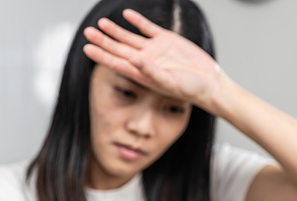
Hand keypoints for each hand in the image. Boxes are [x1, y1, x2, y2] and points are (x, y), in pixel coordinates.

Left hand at [83, 9, 224, 111]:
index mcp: (142, 73)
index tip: (87, 48)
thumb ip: (151, 72)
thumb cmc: (190, 89)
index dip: (101, 56)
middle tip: (88, 32)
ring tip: (101, 23)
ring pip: (130, 38)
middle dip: (102, 41)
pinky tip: (127, 15)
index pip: (116, 63)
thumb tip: (134, 60)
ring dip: (115, 31)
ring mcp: (155, 50)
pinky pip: (148, 28)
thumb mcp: (170, 82)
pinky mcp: (166, 40)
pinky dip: (137, 21)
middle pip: (118, 49)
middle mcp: (145, 61)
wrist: (208, 82)